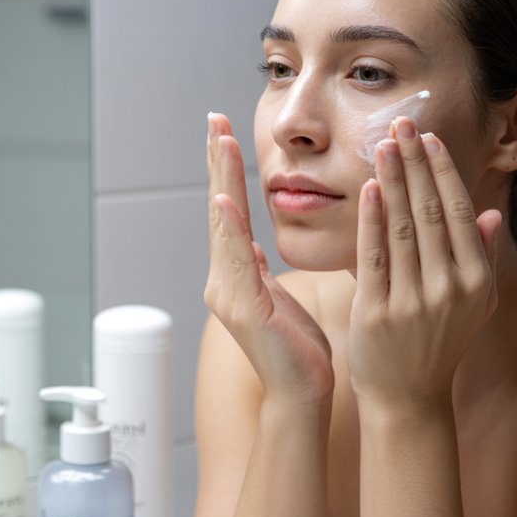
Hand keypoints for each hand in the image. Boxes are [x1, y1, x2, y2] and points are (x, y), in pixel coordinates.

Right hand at [204, 113, 333, 406]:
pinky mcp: (242, 309)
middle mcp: (224, 279)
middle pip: (219, 209)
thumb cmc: (299, 351)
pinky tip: (226, 200)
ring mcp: (228, 294)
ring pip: (223, 226)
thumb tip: (254, 246)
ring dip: (222, 181)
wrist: (301, 396)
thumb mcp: (282, 299)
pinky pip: (235, 260)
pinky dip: (229, 228)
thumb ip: (262, 270)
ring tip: (220, 143)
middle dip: (217, 162)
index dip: (226, 170)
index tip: (224, 131)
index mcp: (236, 275)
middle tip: (215, 119)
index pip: (230, 211)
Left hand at [349, 116, 501, 411]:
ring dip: (391, 180)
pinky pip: (374, 256)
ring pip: (402, 228)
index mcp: (476, 281)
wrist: (408, 398)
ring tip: (382, 144)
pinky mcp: (378, 312)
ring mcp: (414, 301)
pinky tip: (367, 189)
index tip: (429, 139)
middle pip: (431, 212)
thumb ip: (483, 257)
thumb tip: (495, 214)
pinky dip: (370, 219)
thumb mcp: (474, 304)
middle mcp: (449, 289)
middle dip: (415, 163)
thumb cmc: (440, 345)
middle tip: (401, 124)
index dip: (442, 172)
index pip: (460, 213)